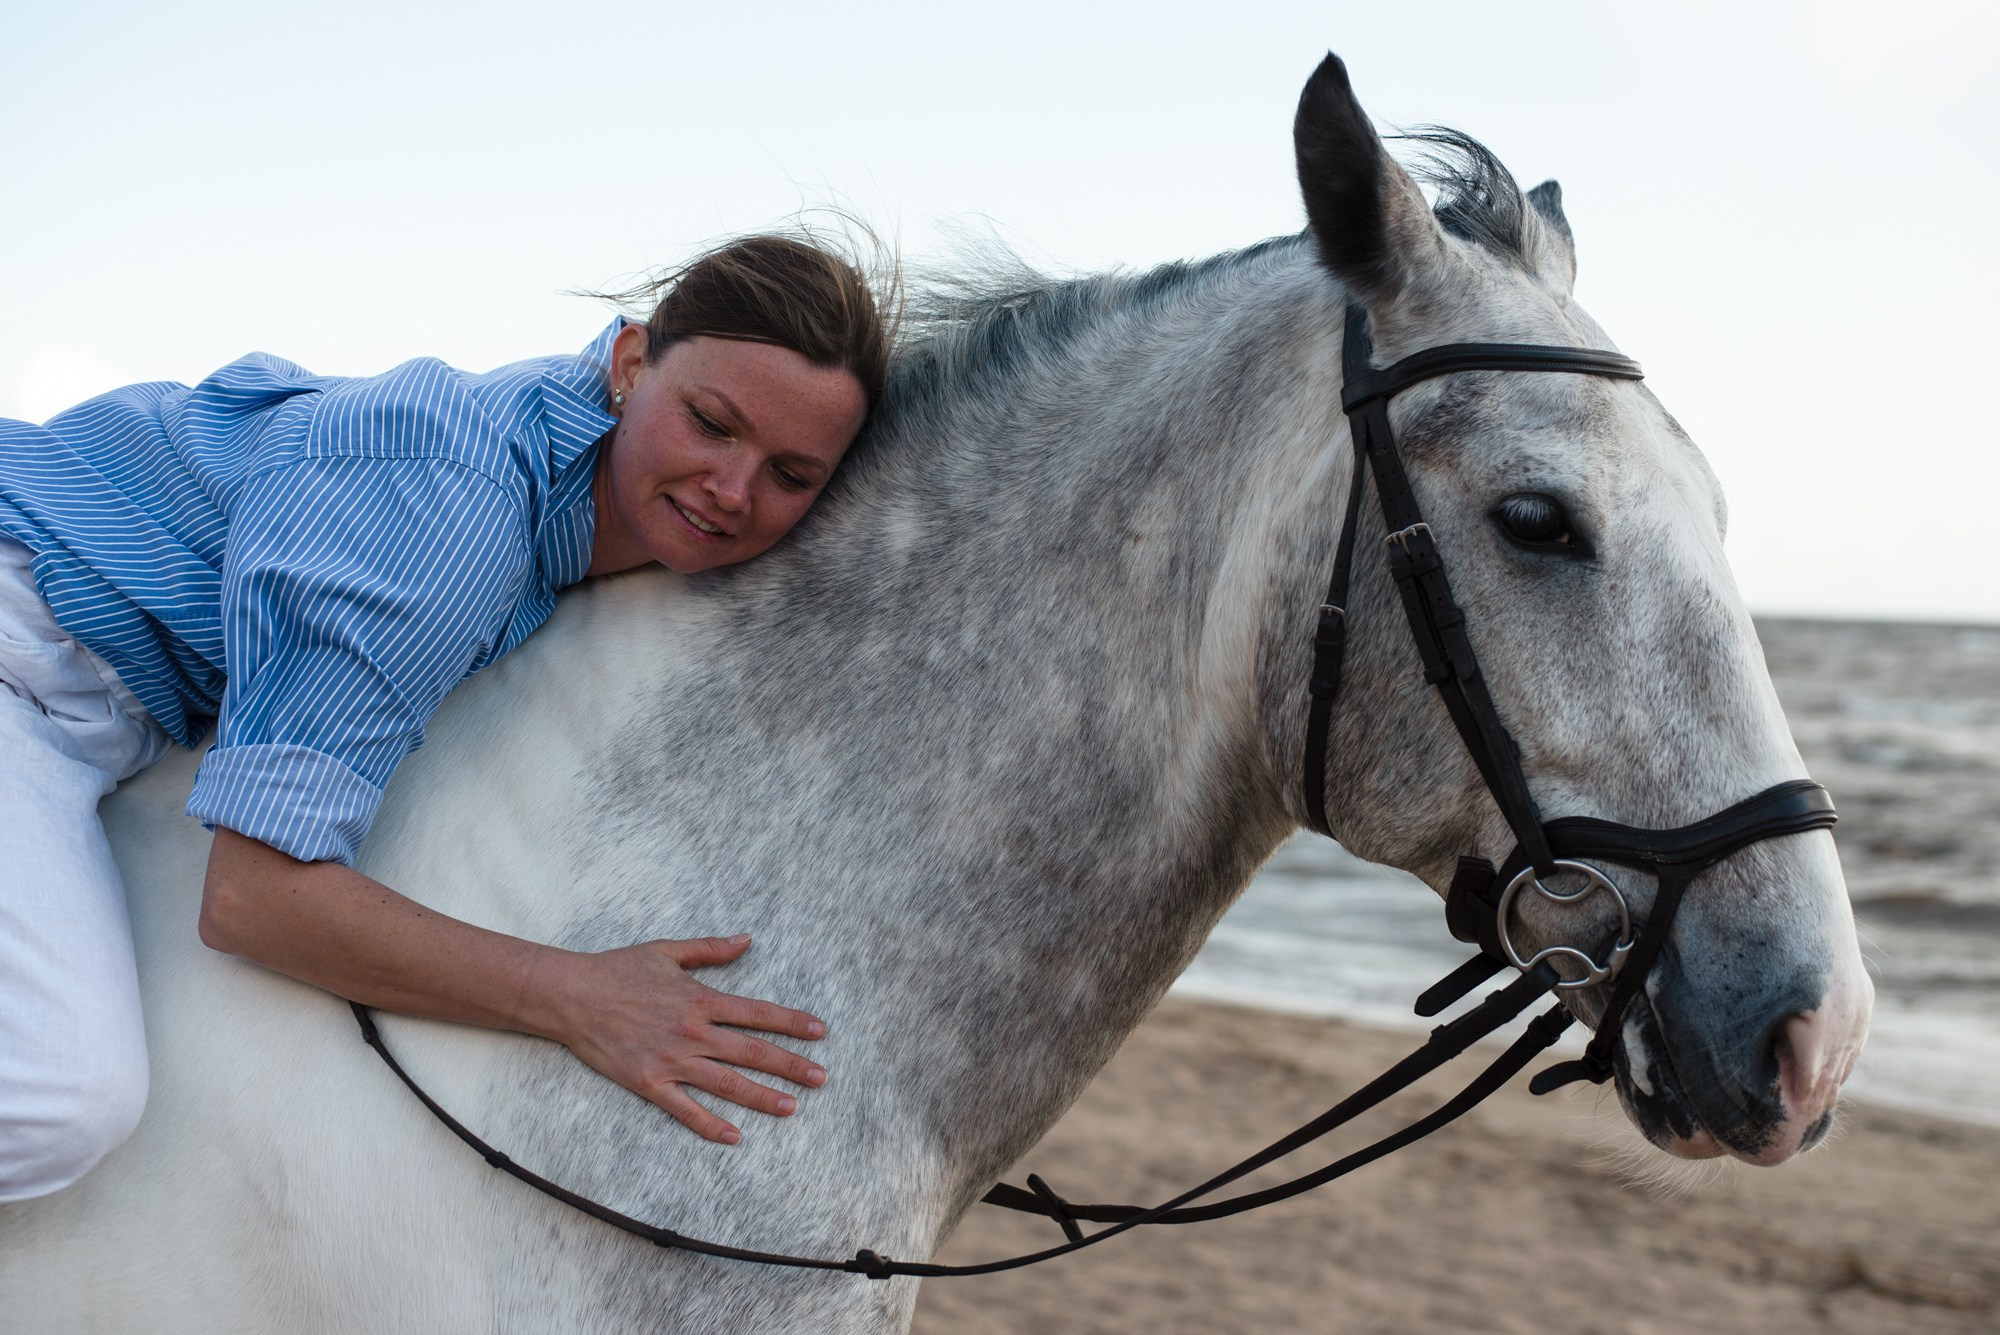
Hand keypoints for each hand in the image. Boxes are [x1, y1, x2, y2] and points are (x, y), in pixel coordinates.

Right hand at [539, 933, 827, 1144]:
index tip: (819, 1032)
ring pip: (726, 1083)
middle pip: (751, 1052)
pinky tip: (735, 1137)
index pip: (757, 1013)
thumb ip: (710, 948)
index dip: (791, 1022)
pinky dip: (709, 1124)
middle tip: (821, 1078)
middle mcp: (692, 1032)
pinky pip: (684, 1109)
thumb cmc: (617, 970)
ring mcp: (671, 1060)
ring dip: (762, 1096)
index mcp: (699, 999)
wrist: (570, 996)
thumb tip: (747, 939)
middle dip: (790, 1065)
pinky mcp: (648, 1083)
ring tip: (792, 1108)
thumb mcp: (666, 951)